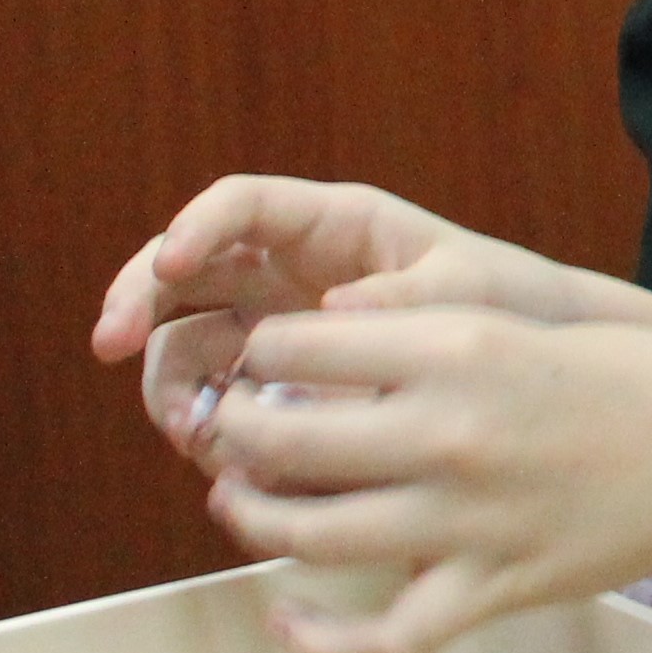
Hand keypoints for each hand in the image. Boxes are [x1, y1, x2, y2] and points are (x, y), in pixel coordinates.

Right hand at [96, 178, 639, 472]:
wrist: (541, 375)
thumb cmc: (512, 313)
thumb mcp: (473, 297)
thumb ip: (408, 299)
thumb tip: (336, 308)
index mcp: (336, 226)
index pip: (242, 204)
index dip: (194, 226)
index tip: (168, 263)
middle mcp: (292, 270)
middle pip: (184, 269)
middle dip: (138, 298)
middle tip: (110, 343)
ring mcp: (278, 327)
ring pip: (187, 338)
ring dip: (168, 376)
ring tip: (185, 420)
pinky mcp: (279, 386)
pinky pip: (218, 395)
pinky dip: (202, 416)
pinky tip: (211, 448)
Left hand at [197, 306, 651, 652]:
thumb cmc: (622, 372)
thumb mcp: (519, 314)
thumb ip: (417, 320)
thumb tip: (318, 326)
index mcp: (458, 347)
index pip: (297, 348)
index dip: (257, 356)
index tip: (258, 364)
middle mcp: (451, 433)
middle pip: (282, 442)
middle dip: (235, 435)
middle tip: (232, 431)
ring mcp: (470, 520)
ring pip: (308, 536)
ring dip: (252, 520)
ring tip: (241, 503)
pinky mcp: (496, 589)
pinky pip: (383, 640)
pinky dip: (318, 640)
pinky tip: (286, 615)